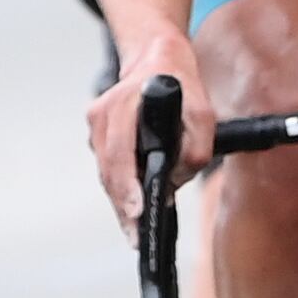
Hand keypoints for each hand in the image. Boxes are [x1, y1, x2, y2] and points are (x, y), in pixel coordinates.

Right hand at [86, 30, 215, 238]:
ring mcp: (96, 127)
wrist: (156, 59)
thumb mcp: (202, 111)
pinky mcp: (98, 137)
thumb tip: (175, 179)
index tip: (136, 212)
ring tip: (135, 234)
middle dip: (123, 207)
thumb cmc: (181, 85)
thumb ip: (195, 146)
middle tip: (137, 238)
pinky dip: (121, 191)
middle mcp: (102, 116)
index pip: (120, 151)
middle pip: (109, 171)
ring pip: (107, 174)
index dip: (127, 185)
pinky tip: (132, 213)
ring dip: (121, 204)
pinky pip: (109, 169)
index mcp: (123, 104)